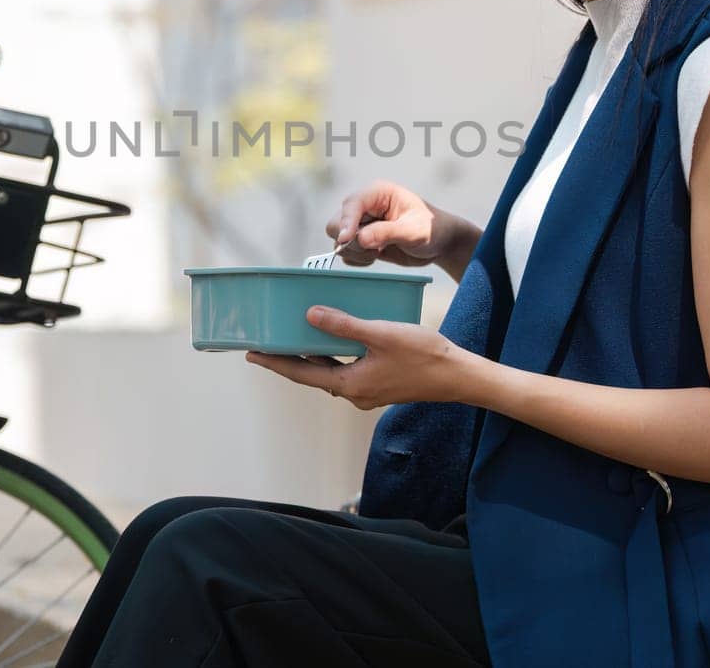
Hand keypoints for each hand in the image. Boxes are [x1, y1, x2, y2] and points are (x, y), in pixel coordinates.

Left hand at [245, 305, 478, 409]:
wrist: (458, 376)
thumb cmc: (423, 355)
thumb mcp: (380, 334)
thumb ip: (344, 325)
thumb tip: (310, 316)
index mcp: (350, 384)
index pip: (301, 374)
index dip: (275, 362)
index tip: (251, 354)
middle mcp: (355, 393)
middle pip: (311, 375)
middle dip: (288, 360)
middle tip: (264, 345)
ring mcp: (368, 391)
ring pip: (329, 372)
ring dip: (310, 358)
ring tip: (291, 340)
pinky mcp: (380, 384)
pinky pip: (346, 370)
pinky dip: (332, 357)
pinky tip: (331, 340)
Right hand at [326, 181, 479, 277]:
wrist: (441, 243)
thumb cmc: (432, 230)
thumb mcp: (413, 231)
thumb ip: (387, 233)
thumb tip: (360, 239)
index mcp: (377, 194)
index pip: (351, 204)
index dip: (345, 222)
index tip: (346, 240)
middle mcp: (365, 207)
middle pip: (335, 223)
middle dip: (350, 240)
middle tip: (374, 249)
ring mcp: (362, 224)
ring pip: (338, 240)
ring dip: (356, 252)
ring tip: (380, 251)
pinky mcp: (362, 241)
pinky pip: (347, 253)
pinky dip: (358, 259)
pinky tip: (378, 255)